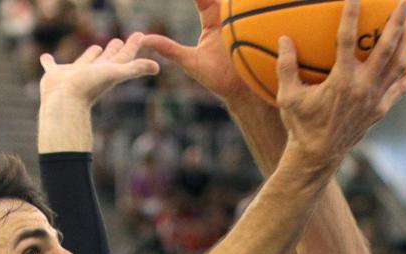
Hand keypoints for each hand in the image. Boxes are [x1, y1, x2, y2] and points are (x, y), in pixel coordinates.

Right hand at [39, 35, 159, 104]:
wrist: (64, 102)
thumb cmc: (89, 87)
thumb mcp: (115, 73)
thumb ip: (135, 69)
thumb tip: (157, 67)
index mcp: (107, 71)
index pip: (124, 57)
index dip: (133, 46)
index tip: (140, 35)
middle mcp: (92, 73)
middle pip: (107, 59)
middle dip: (114, 50)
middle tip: (119, 40)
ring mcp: (73, 75)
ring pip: (84, 62)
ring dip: (90, 55)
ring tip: (96, 46)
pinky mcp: (55, 76)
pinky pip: (51, 66)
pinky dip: (48, 61)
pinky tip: (45, 57)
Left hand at [142, 0, 262, 109]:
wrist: (243, 92)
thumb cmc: (217, 78)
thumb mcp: (190, 61)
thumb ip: (169, 48)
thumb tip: (144, 40)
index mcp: (212, 21)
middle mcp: (229, 18)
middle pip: (226, 1)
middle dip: (224, 1)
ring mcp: (247, 23)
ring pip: (243, 4)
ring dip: (240, 3)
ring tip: (235, 2)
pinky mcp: (262, 30)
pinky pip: (262, 13)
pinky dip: (256, 7)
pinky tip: (258, 6)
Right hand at [274, 0, 405, 171]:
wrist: (319, 156)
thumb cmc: (301, 124)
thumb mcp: (288, 96)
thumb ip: (286, 66)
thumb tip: (284, 38)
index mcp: (341, 80)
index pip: (347, 39)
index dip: (351, 14)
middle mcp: (363, 87)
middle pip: (386, 48)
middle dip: (397, 21)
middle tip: (405, 0)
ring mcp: (376, 99)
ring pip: (398, 65)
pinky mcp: (381, 109)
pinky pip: (400, 89)